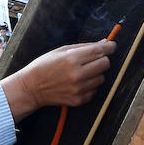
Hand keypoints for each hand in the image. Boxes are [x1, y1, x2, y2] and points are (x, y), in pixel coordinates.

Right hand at [0, 39, 116, 120]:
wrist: (31, 88)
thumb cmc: (44, 66)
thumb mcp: (61, 50)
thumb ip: (83, 47)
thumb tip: (103, 43)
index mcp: (72, 59)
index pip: (100, 51)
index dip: (109, 47)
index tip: (112, 46)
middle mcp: (77, 74)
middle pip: (105, 64)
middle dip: (102, 59)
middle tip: (94, 59)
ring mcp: (79, 89)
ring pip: (102, 78)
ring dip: (96, 73)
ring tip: (82, 72)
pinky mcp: (79, 100)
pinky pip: (95, 90)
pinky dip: (90, 86)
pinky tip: (78, 83)